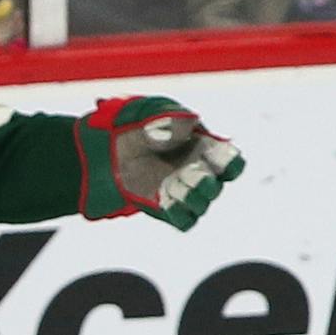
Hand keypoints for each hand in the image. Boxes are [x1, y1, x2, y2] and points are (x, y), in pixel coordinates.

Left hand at [74, 96, 243, 230]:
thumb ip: (173, 118)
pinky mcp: (166, 211)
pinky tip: (164, 199)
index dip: (230, 163)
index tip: (213, 156)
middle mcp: (197, 174)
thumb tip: (192, 123)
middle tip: (188, 172)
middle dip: (205, 181)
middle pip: (217, 187)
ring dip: (191, 198)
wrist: (102, 151)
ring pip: (202, 205)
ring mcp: (182, 194)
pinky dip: (179, 213)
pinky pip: (185, 222)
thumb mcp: (152, 112)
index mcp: (203, 149)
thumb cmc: (131, 126)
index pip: (233, 164)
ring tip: (173, 185)